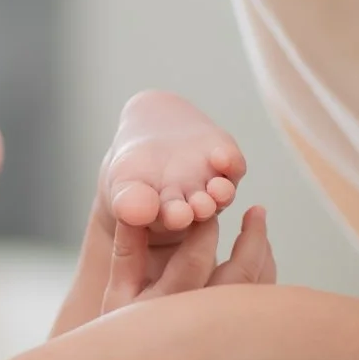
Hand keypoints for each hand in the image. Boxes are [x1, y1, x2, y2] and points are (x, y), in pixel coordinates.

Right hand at [100, 92, 245, 297]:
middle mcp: (194, 207)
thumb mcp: (122, 186)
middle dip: (201, 208)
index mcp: (167, 218)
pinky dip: (231, 163)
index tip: (176, 215)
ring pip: (222, 195)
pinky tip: (222, 156)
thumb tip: (135, 213)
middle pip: (201, 211)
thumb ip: (127, 203)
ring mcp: (212, 186)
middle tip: (200, 206)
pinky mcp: (228, 165)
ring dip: (221, 193)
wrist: (151, 139)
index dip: (175, 218)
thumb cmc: (133, 170)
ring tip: (217, 188)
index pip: (172, 220)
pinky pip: (235, 167)